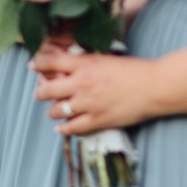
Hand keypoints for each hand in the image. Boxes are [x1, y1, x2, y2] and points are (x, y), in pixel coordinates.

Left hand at [33, 43, 153, 135]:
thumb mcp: (105, 58)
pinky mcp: (97, 120)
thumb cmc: (133, 69)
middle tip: (39, 93)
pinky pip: (72, 128)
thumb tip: (70, 66)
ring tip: (53, 110)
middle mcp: (81, 83)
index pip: (50, 62)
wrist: (153, 87)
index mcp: (84, 64)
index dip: (38, 63)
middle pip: (47, 89)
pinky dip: (63, 128)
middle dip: (40, 92)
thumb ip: (86, 62)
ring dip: (52, 110)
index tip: (33, 65)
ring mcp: (87, 104)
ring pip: (57, 110)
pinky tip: (61, 127)